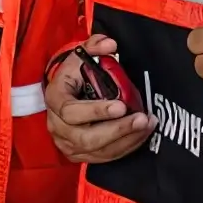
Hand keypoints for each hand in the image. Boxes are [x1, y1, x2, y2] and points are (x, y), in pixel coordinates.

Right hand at [44, 35, 151, 165]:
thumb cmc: (75, 73)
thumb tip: (111, 44)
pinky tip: (140, 135)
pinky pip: (103, 157)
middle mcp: (57, 125)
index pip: (71, 112)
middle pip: (86, 138)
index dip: (96, 111)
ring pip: (96, 151)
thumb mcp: (81, 54)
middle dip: (118, 130)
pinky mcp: (78, 154)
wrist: (67, 91)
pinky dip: (124, 148)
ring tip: (147, 125)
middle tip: (142, 119)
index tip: (121, 105)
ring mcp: (67, 143)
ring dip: (126, 139)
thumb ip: (95, 46)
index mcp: (55, 99)